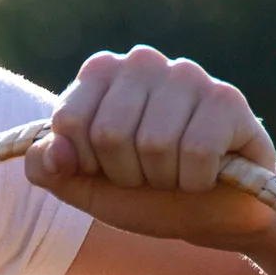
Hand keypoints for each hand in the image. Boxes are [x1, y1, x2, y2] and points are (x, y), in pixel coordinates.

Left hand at [23, 47, 275, 250]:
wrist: (214, 213)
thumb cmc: (146, 191)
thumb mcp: (85, 185)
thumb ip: (48, 168)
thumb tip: (52, 152)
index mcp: (100, 72)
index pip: (69, 122)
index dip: (86, 163)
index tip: (108, 167)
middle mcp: (142, 61)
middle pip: (110, 133)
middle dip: (127, 174)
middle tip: (149, 175)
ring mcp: (187, 75)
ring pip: (155, 143)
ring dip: (165, 179)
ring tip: (177, 173)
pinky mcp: (227, 99)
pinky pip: (197, 152)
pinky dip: (197, 180)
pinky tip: (207, 173)